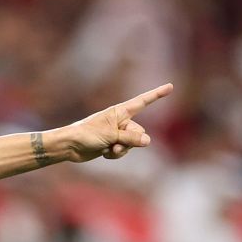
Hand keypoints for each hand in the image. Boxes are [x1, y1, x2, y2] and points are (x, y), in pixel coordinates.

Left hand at [55, 83, 173, 162]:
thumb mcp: (111, 135)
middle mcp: (120, 121)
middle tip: (114, 142)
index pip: (143, 101)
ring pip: (132, 144)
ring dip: (121, 150)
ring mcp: (117, 133)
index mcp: (120, 111)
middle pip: (139, 132)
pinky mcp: (112, 144)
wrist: (70, 146)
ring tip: (107, 148)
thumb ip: (131, 138)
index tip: (170, 86)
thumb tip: (148, 141)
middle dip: (130, 140)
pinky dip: (115, 154)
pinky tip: (103, 153)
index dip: (157, 94)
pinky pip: (123, 151)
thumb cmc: (87, 134)